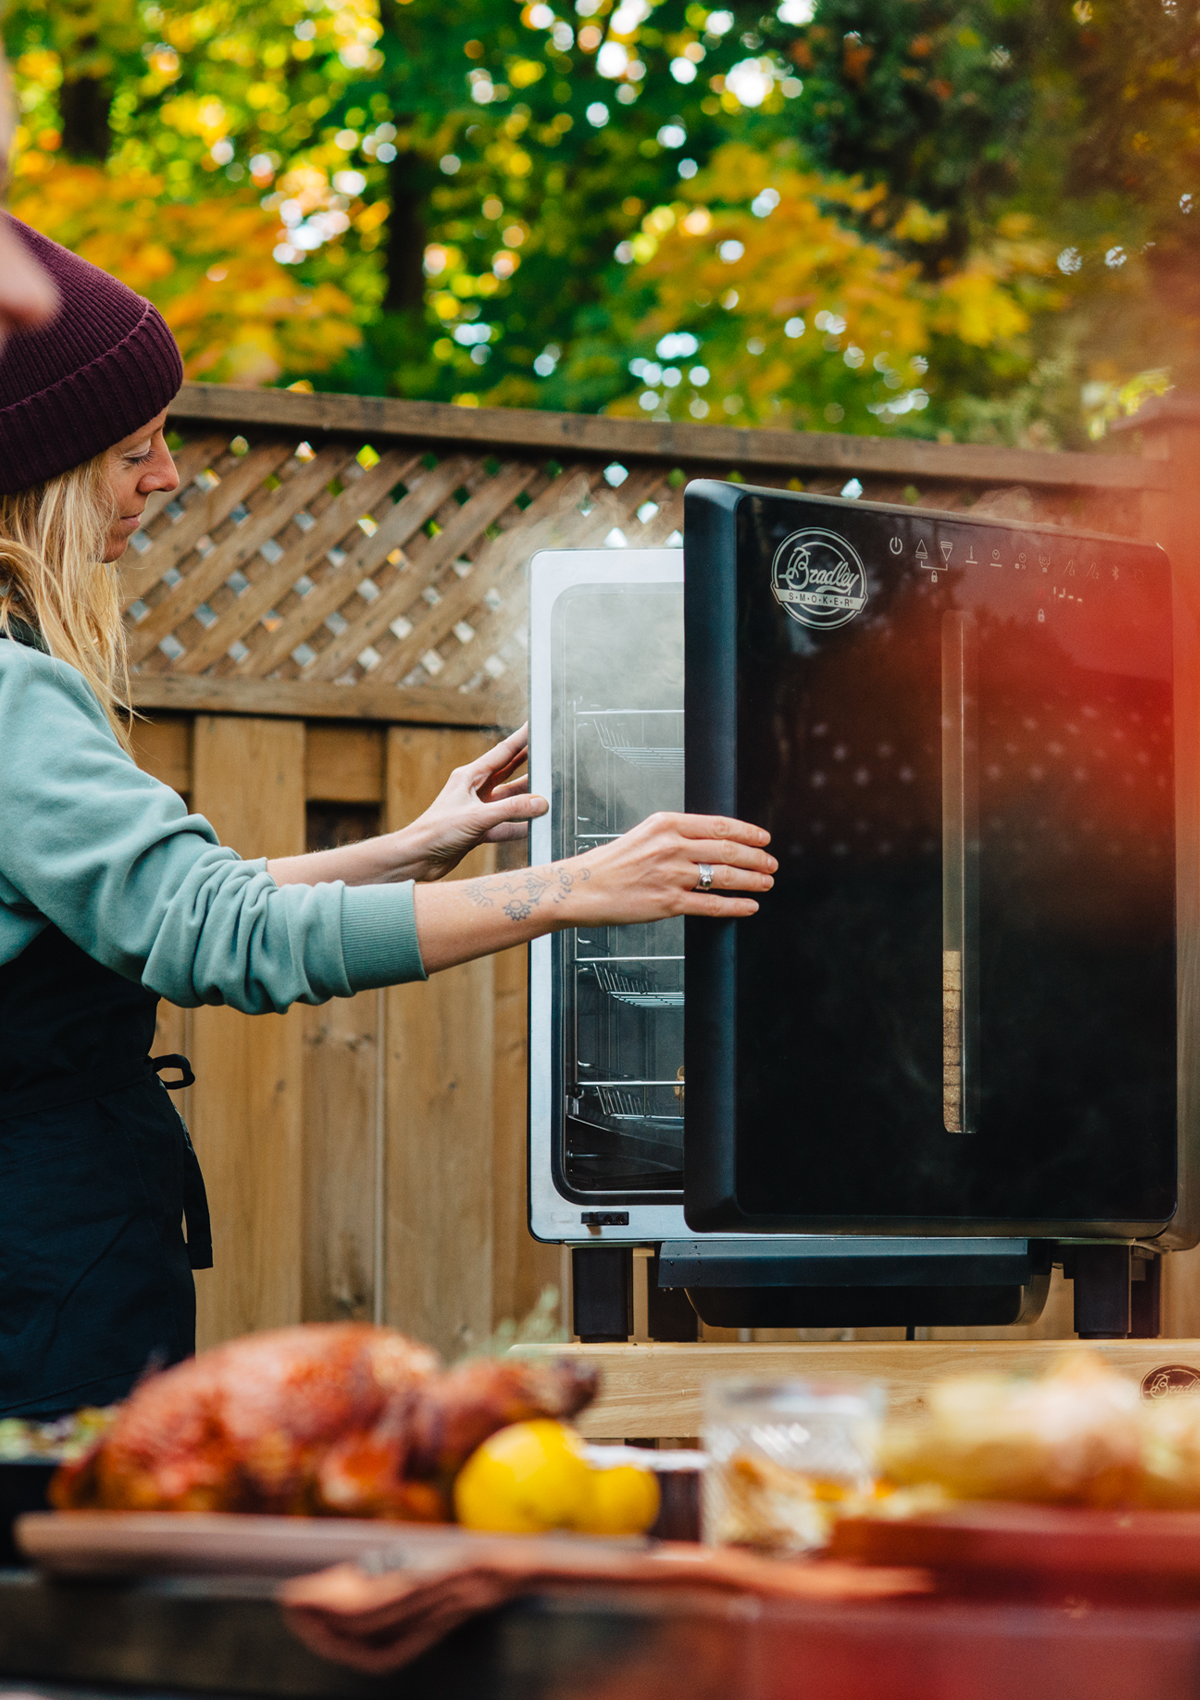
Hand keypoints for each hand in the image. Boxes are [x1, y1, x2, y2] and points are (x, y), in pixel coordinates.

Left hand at [400, 724, 547, 881]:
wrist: (417, 858)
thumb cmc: (435, 831)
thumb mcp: (477, 817)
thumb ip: (512, 809)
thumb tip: (541, 803)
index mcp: (469, 776)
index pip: (502, 753)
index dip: (520, 739)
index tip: (534, 727)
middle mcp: (475, 791)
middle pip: (508, 773)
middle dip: (528, 764)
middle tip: (548, 754)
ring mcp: (478, 811)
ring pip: (510, 801)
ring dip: (527, 800)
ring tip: (549, 794)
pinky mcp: (479, 830)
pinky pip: (506, 825)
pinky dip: (520, 826)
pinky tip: (534, 827)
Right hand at [410, 811, 772, 971]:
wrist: (581, 887)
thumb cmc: (610, 864)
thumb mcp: (644, 835)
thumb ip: (675, 836)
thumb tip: (710, 842)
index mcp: (666, 824)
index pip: (718, 825)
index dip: (747, 833)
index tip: (764, 838)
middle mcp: (671, 846)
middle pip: (728, 850)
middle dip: (756, 858)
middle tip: (772, 864)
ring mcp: (671, 874)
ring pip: (725, 876)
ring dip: (752, 880)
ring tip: (767, 883)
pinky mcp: (668, 902)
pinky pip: (712, 904)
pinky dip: (735, 906)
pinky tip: (749, 906)